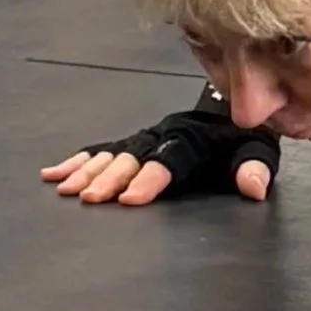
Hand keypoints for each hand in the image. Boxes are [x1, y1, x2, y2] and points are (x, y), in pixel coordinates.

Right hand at [40, 89, 280, 206]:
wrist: (230, 113)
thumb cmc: (240, 140)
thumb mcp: (256, 152)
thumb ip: (254, 169)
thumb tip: (254, 188)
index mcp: (191, 139)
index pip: (169, 159)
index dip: (150, 177)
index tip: (131, 197)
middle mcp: (162, 134)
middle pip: (132, 156)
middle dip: (110, 177)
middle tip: (90, 197)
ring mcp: (144, 137)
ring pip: (112, 152)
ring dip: (87, 170)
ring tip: (65, 188)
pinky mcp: (131, 141)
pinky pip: (100, 148)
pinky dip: (76, 160)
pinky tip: (54, 174)